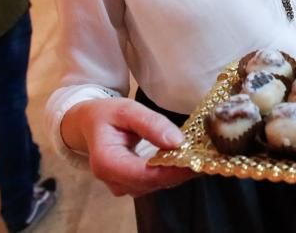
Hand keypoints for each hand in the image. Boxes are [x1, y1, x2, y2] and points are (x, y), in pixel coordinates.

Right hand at [61, 98, 193, 196]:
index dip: (173, 170)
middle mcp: (114, 181)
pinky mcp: (132, 185)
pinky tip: (187, 159)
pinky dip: (172, 172)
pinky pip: (155, 182)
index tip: (198, 159)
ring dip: (179, 172)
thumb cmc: (105, 115)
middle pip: (153, 182)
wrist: (89, 125)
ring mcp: (122, 187)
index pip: (145, 174)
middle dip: (181, 171)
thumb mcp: (125, 109)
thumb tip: (177, 141)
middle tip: (207, 155)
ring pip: (157, 185)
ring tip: (201, 155)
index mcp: (107, 163)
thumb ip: (150, 123)